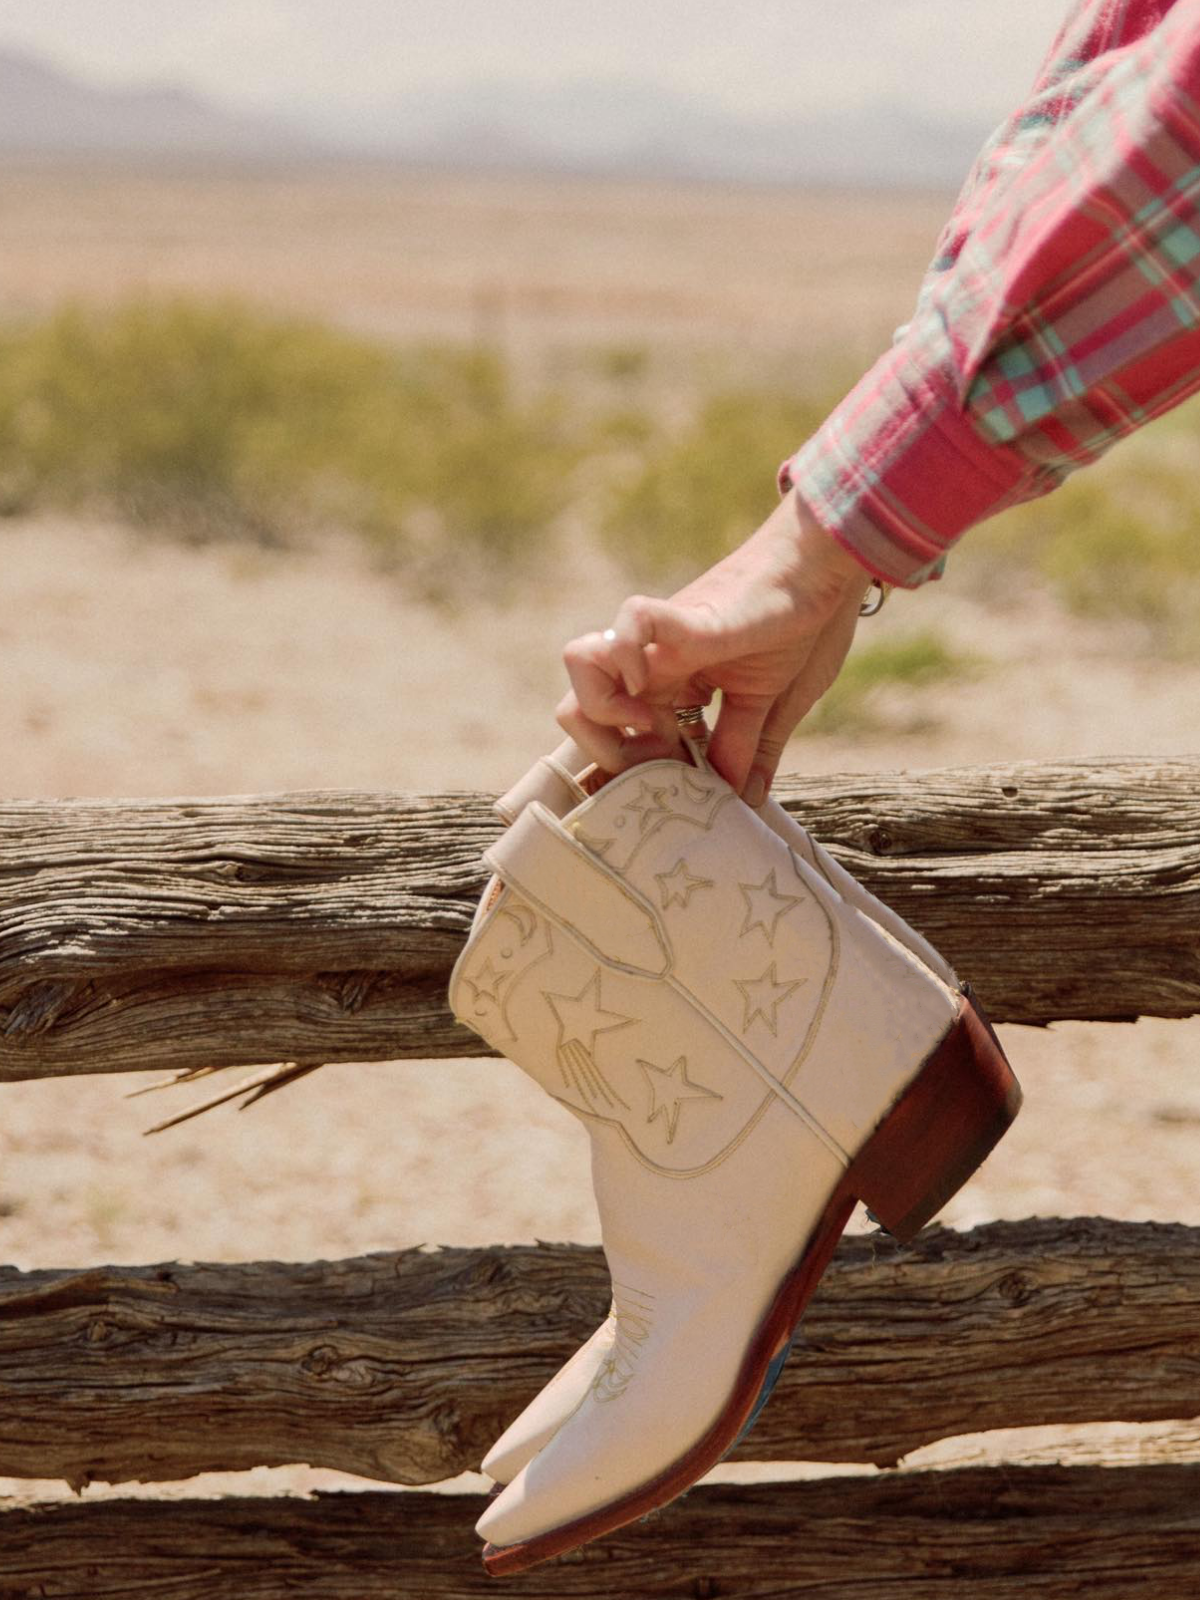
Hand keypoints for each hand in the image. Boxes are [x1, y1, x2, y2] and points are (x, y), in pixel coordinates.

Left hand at [557, 490, 871, 803]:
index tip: (671, 793)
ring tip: (652, 724)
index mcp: (672, 690)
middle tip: (660, 765)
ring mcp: (662, 640)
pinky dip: (626, 652)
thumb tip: (743, 798)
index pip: (619, 739)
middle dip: (606, 754)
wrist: (826, 569)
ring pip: (580, 665)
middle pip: (577, 712)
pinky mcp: (685, 616)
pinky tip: (652, 683)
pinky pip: (629, 622)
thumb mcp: (774, 705)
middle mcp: (654, 666)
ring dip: (602, 708)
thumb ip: (750, 748)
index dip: (631, 775)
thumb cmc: (803, 627)